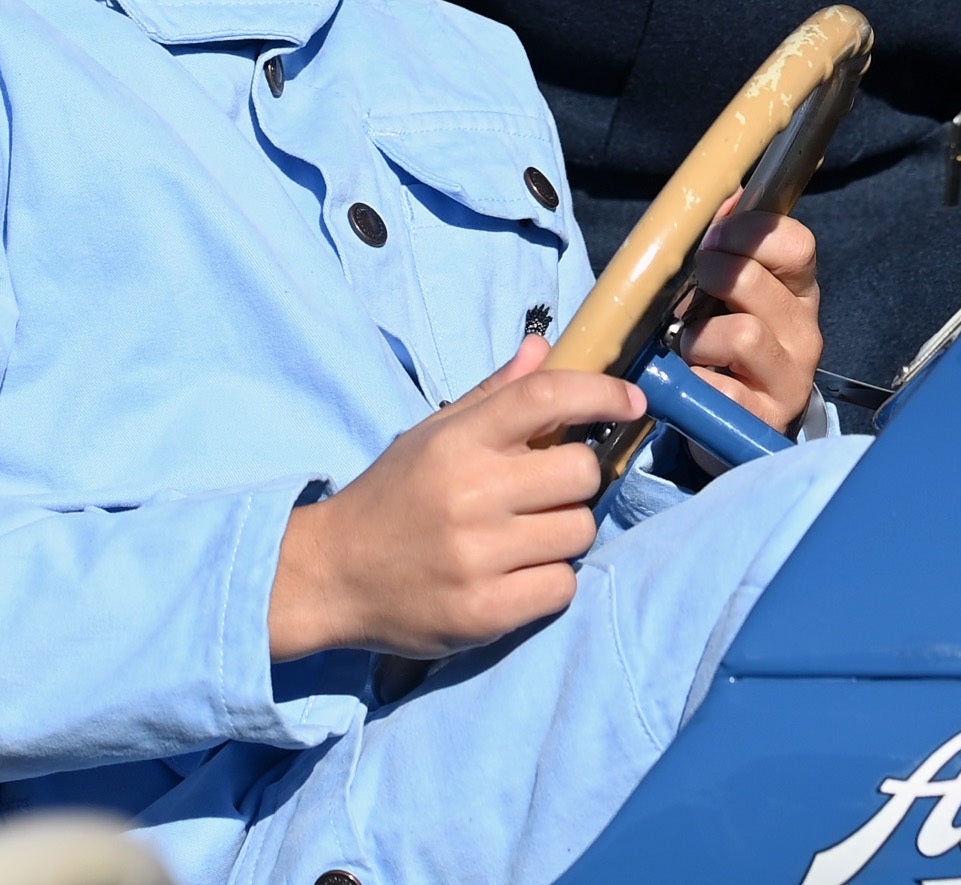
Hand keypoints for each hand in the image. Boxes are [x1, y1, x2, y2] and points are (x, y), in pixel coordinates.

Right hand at [264, 339, 636, 659]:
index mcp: (457, 441)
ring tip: (528, 535)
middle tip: (548, 490)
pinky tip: (517, 575)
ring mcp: (476, 557)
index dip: (600, 393)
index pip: (545, 398)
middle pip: (580, 471)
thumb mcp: (433, 434)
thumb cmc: (393, 496)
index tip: (631, 402)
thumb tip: (547, 348)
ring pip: (579, 532)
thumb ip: (494, 394)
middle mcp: (469, 494)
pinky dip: (551, 581)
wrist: (330, 575)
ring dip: (566, 532)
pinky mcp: (482, 613)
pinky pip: (562, 587)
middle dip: (577, 478)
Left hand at [676, 204, 822, 435]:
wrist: (738, 429)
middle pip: (756, 283)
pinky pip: (722, 390)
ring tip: (691, 347)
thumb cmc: (729, 351)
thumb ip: (729, 248)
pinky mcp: (767, 419)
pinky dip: (695, 383)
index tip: (713, 240)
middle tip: (692, 292)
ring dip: (698, 338)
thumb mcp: (733, 298)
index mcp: (800, 293)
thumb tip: (722, 196)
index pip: (797, 244)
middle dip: (711, 276)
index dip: (748, 233)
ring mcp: (791, 378)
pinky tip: (694, 384)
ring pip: (741, 335)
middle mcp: (805, 333)